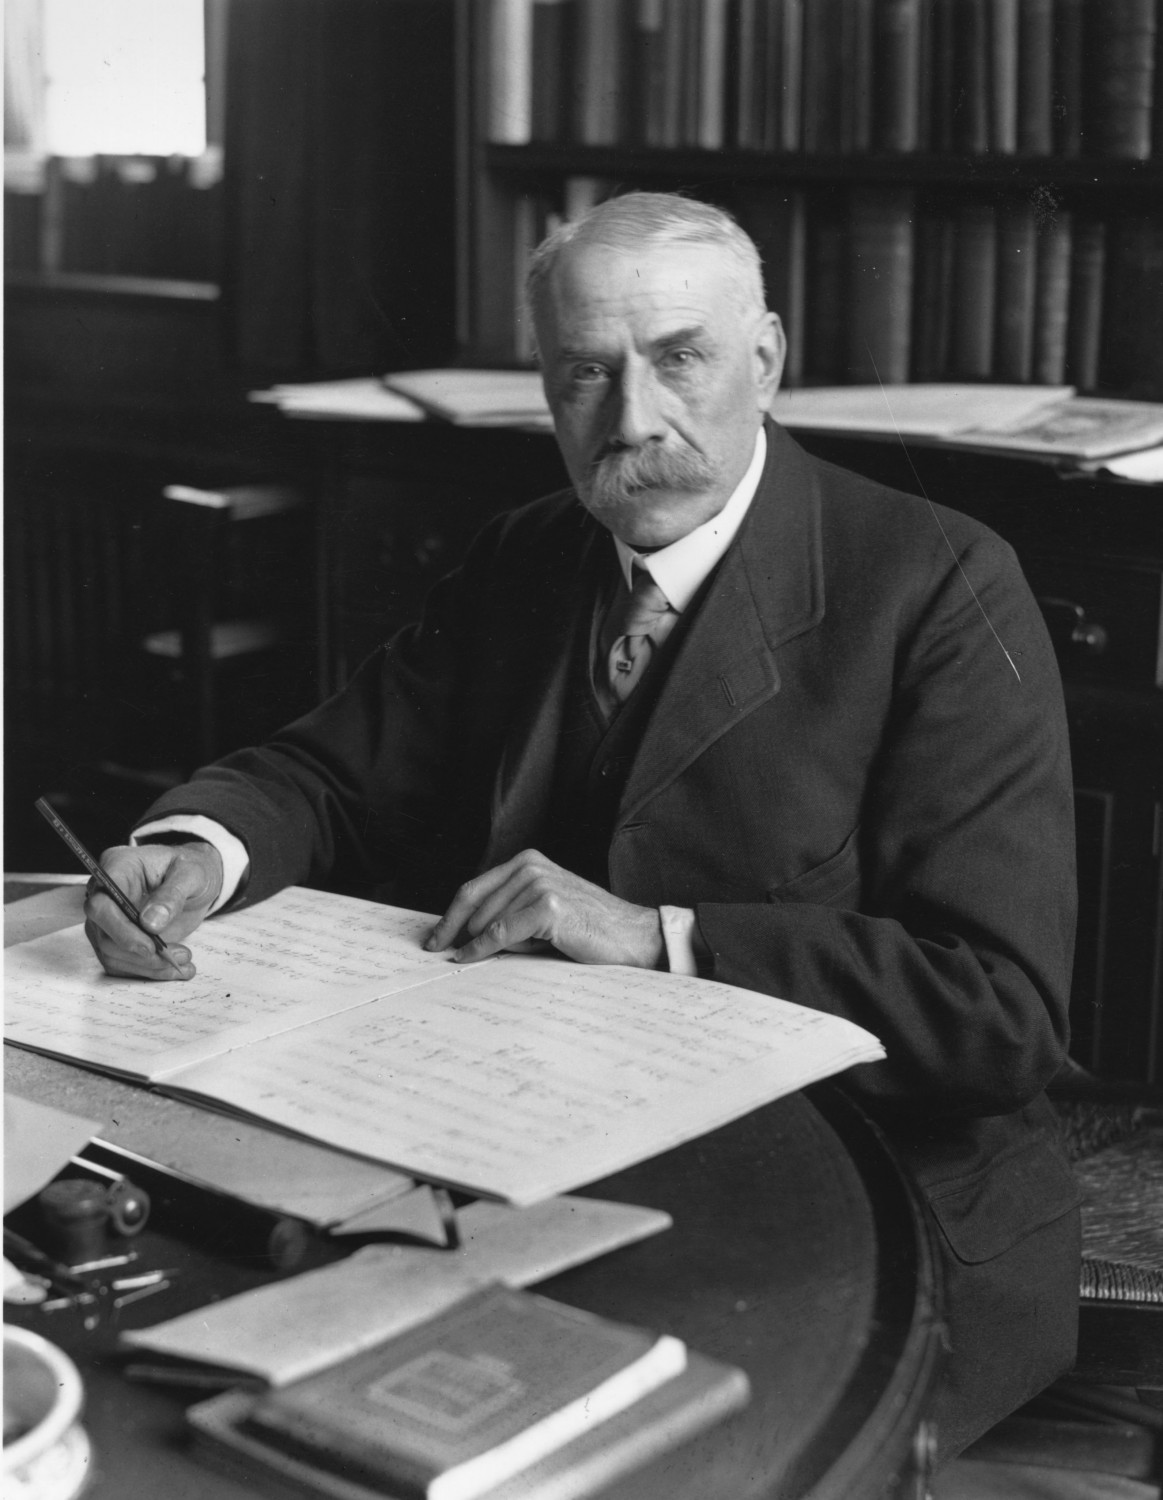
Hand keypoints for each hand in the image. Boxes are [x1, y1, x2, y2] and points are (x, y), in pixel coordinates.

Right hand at [83, 841, 223, 980]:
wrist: (194, 881)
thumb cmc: (191, 869)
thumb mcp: (191, 874)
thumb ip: (172, 895)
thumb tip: (150, 923)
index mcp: (119, 867)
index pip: (100, 902)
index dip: (120, 928)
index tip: (151, 945)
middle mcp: (105, 893)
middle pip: (103, 932)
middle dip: (138, 952)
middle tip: (174, 957)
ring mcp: (107, 918)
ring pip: (111, 952)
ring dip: (147, 965)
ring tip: (185, 960)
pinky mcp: (115, 937)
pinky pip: (121, 962)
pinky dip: (148, 971)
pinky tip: (175, 969)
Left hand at [425, 849, 663, 967]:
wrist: (632, 938)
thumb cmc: (588, 931)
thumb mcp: (541, 914)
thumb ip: (507, 915)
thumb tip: (463, 937)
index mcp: (528, 862)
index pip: (473, 888)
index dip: (449, 915)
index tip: (433, 936)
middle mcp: (531, 866)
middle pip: (472, 903)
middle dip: (454, 931)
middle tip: (436, 951)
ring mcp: (539, 883)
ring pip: (486, 920)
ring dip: (480, 943)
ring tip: (485, 958)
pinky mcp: (548, 906)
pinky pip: (500, 933)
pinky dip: (480, 948)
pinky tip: (469, 958)